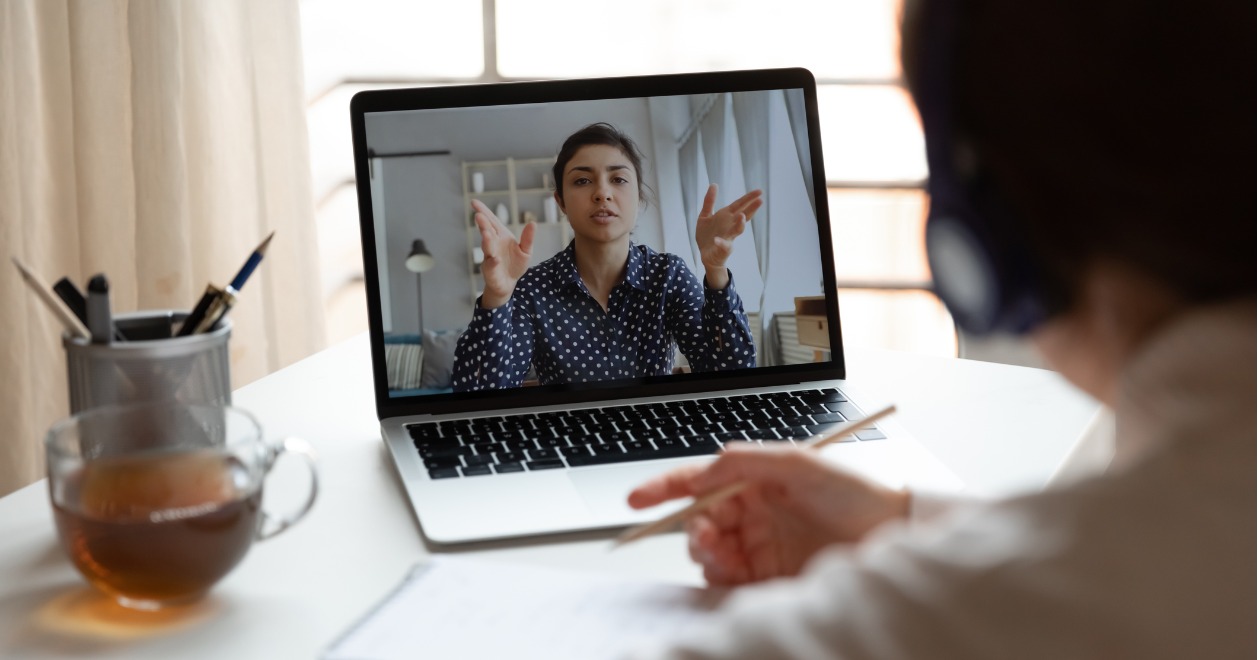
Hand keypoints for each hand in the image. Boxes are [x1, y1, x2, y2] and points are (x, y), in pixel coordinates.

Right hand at [473, 200, 534, 307]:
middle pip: (487, 232)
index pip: (491, 221)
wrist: (509, 283)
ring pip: (487, 248)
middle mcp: (492, 244)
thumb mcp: (525, 250)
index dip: (483, 212)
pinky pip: (491, 265)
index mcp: (500, 236)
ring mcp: (490, 257)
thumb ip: (528, 238)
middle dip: (483, 224)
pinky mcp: (491, 271)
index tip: (474, 202)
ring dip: (486, 241)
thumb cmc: (515, 264)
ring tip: (486, 234)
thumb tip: (533, 223)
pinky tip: (495, 259)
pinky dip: (493, 262)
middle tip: (479, 216)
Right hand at [627, 444, 909, 585]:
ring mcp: (758, 546)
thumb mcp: (799, 463)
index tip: (637, 500)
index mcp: (754, 481)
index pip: (698, 482)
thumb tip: (705, 466)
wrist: (892, 536)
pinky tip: (734, 573)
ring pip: (708, 553)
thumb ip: (746, 460)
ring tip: (724, 554)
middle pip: (698, 521)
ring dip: (705, 554)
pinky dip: (721, 578)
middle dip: (691, 528)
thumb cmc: (855, 494)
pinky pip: (727, 581)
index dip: (663, 489)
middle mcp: (752, 513)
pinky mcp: (767, 578)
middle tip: (706, 536)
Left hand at [694, 185, 761, 287]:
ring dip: (740, 224)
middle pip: (743, 215)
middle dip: (751, 208)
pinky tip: (717, 240)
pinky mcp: (722, 249)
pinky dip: (721, 243)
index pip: (740, 205)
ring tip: (742, 216)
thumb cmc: (707, 234)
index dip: (748, 198)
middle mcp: (730, 226)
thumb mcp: (705, 215)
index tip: (760, 191)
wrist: (705, 254)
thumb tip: (714, 184)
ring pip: (736, 231)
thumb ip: (710, 201)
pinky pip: (723, 246)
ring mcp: (728, 237)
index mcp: (727, 216)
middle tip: (760, 200)